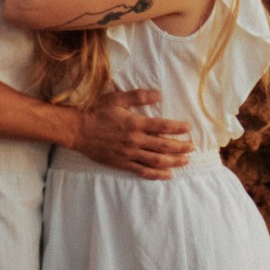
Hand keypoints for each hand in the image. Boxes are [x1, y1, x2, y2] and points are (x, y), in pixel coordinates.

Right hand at [77, 92, 195, 178]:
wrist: (77, 130)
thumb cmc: (96, 111)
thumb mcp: (117, 98)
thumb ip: (139, 96)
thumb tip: (159, 94)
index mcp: (135, 123)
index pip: (162, 126)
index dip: (177, 128)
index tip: (188, 129)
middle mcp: (134, 140)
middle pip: (163, 146)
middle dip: (180, 147)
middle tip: (192, 148)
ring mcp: (128, 153)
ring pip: (156, 160)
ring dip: (173, 161)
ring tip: (185, 161)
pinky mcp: (122, 163)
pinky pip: (142, 171)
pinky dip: (156, 174)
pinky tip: (168, 175)